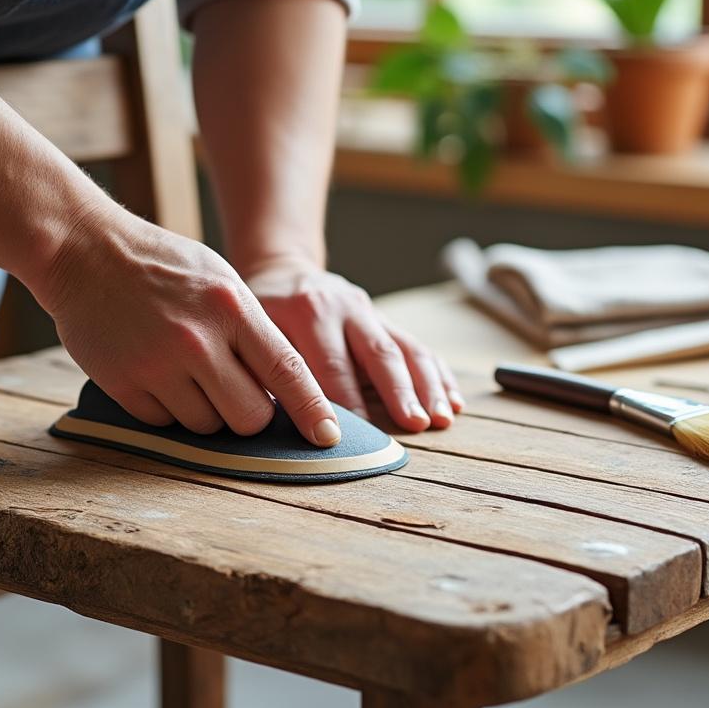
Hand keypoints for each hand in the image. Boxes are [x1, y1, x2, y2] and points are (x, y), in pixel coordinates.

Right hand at [33, 205, 341, 446]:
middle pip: (249, 417)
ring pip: (208, 426)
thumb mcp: (221, 281)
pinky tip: (155, 373)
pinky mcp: (123, 384)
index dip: (311, 409)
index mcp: (231, 308)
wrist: (84, 251)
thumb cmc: (162, 265)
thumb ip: (252, 331)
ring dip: (206, 412)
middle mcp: (197, 340)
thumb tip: (281, 390)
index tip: (327, 436)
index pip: (286, 371)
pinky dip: (167, 409)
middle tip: (236, 391)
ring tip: (186, 372)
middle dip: (250, 414)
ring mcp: (157, 364)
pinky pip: (164, 424)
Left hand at [242, 257, 463, 430]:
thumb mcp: (254, 331)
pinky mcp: (386, 321)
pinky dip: (439, 375)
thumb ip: (272, 370)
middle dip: (399, 391)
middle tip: (415, 424)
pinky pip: (418, 346)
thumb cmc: (262, 311)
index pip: (329, 365)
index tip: (358, 435)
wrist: (283, 272)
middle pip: (378, 353)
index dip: (344, 403)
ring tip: (442, 418)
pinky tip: (453, 401)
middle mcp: (345, 308)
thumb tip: (285, 420)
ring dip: (428, 385)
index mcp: (308, 312)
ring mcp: (370, 313)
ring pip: (406, 348)